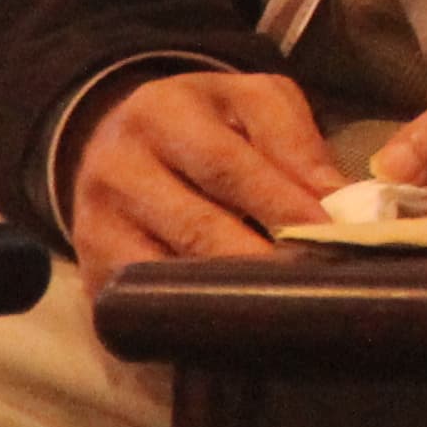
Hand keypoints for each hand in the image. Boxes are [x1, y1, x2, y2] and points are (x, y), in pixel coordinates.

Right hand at [67, 69, 338, 292]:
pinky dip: (187, 315)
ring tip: (279, 306)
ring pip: (166, 272)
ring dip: (225, 294)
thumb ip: (295, 141)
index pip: (227, 164)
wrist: (119, 142)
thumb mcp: (252, 103)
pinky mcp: (90, 273)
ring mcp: (94, 226)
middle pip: (196, 225)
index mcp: (163, 112)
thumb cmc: (206, 122)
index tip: (327, 231)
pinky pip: (140, 304)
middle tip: (309, 279)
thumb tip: (335, 199)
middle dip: (257, 256)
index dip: (280, 201)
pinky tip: (231, 323)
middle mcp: (118, 167)